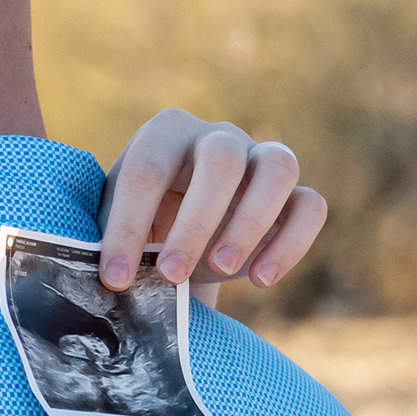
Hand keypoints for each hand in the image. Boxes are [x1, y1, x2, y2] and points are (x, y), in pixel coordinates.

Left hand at [98, 109, 327, 299]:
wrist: (178, 236)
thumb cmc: (141, 229)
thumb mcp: (114, 229)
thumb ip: (108, 243)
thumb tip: (105, 280)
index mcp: (164, 135)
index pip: (147, 170)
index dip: (128, 226)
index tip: (115, 278)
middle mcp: (218, 138)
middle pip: (221, 160)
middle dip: (195, 222)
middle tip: (171, 275)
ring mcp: (261, 161)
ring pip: (277, 169)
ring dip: (251, 222)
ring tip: (222, 269)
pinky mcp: (293, 196)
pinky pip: (311, 206)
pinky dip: (292, 243)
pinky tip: (260, 279)